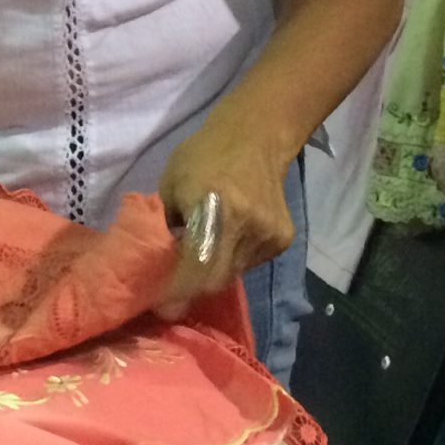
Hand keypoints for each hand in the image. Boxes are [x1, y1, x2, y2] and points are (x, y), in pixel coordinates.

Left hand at [155, 114, 294, 318]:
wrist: (256, 138)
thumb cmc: (202, 157)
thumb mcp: (170, 186)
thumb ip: (166, 226)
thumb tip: (162, 265)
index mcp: (215, 207)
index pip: (197, 265)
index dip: (178, 290)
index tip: (161, 306)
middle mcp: (248, 225)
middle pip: (216, 279)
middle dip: (192, 288)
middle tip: (173, 289)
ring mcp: (269, 234)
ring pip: (234, 273)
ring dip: (213, 271)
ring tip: (202, 251)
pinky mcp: (283, 240)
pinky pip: (250, 264)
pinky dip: (232, 259)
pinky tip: (228, 237)